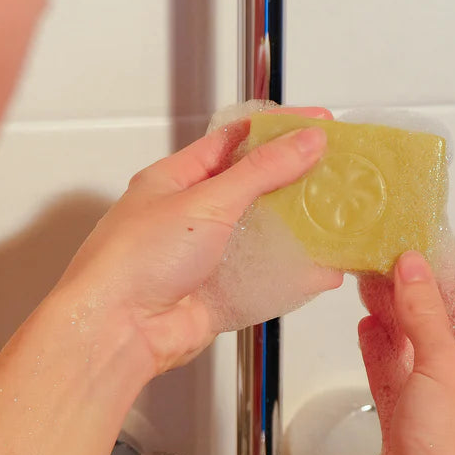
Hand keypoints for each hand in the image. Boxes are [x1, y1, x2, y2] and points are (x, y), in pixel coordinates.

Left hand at [55, 107, 342, 374]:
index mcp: (176, 179)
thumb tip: (305, 140)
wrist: (117, 332)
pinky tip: (321, 269)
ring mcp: (206, 257)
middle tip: (337, 172)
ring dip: (299, 229)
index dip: (279, 129)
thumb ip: (262, 171)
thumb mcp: (206, 201)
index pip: (235, 140)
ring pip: (263, 236)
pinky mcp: (219, 296)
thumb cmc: (135, 261)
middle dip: (296, 180)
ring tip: (338, 218)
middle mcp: (191, 216)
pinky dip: (294, 275)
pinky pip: (265, 280)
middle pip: (255, 188)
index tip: (318, 122)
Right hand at [357, 251, 454, 454]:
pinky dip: (383, 355)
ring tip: (376, 287)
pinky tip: (371, 328)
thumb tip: (413, 272)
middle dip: (419, 303)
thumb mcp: (446, 366)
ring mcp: (447, 420)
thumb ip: (424, 313)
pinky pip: (398, 384)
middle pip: (449, 337)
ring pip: (420, 358)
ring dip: (397, 325)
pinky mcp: (413, 435)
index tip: (429, 259)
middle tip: (394, 268)